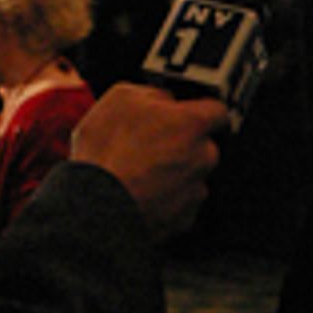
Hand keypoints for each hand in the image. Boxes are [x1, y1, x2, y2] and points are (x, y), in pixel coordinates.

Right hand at [71, 85, 228, 240]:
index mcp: (191, 123)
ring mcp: (195, 190)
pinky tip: (141, 193)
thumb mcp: (121, 98)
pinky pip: (181, 203)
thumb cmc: (106, 153)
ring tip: (139, 173)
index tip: (193, 113)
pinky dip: (166, 198)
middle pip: (204, 146)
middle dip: (184, 144)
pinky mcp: (184, 218)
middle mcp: (202, 157)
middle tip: (151, 145)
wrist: (95, 206)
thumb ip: (154, 94)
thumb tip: (164, 99)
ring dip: (174, 173)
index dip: (204, 110)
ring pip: (192, 175)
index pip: (218, 111)